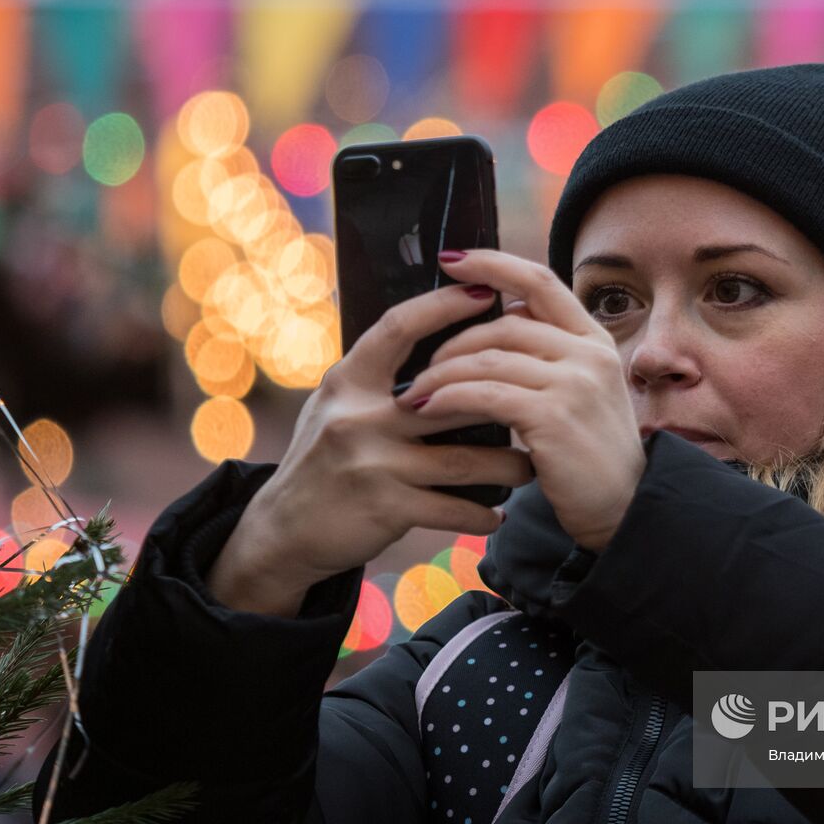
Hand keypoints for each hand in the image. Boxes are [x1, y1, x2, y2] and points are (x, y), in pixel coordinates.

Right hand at [212, 276, 539, 613]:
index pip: (400, 326)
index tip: (485, 291)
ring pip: (467, 459)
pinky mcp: (385, 508)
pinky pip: (453, 507)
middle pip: (453, 395)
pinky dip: (482, 512)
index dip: (444, 305)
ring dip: (509, 466)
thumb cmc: (323, 461)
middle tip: (541, 399)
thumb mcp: (338, 407)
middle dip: (504, 401)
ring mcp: (372, 463)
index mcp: (348, 381)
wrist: (282, 532)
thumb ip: (380, 378)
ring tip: (530, 467)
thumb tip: (444, 341)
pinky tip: (498, 512)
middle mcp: (358, 416)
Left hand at [393, 249, 645, 551]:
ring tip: (413, 394)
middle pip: (505, 322)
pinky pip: (485, 394)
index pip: (540, 282)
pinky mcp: (553, 417)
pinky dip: (449, 397)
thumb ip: (550, 354)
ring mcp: (574, 384)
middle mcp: (589, 354)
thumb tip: (499, 315)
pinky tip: (428, 408)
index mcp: (594, 340)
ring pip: (489, 357)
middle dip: (453, 340)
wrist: (623, 508)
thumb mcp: (582, 392)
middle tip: (422, 366)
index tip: (452, 261)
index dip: (493, 265)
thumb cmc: (591, 455)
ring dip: (442, 373)